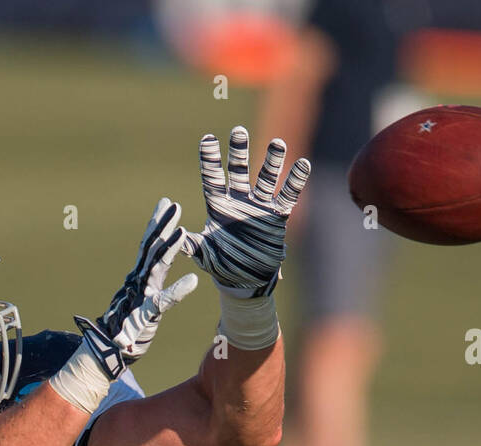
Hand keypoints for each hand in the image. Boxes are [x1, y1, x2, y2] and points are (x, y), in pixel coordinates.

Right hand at [72, 198, 197, 378]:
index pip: (148, 246)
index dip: (157, 224)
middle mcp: (138, 283)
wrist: (106, 351)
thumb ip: (149, 284)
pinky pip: (162, 302)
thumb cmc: (127, 326)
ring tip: (182, 231)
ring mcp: (139, 297)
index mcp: (138, 278)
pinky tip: (193, 281)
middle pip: (151, 249)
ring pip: (154, 268)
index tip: (166, 203)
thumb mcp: (141, 301)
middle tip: (173, 204)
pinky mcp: (144, 316)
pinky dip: (177, 292)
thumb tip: (157, 268)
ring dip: (168, 249)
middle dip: (162, 226)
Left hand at [179, 126, 309, 297]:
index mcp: (218, 206)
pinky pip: (287, 197)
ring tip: (278, 143)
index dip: (210, 159)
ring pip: (265, 178)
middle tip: (238, 131)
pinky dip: (294, 182)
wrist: (245, 280)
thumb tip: (176, 235)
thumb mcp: (204, 255)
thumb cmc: (221, 264)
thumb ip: (192, 245)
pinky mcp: (276, 217)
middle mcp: (238, 201)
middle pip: (238, 171)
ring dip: (272, 162)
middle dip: (238, 152)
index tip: (207, 139)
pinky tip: (303, 165)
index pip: (212, 178)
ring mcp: (258, 206)